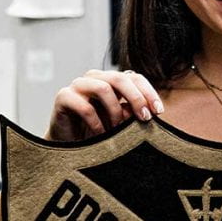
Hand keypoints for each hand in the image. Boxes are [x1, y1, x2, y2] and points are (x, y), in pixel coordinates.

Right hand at [47, 69, 163, 140]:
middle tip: (144, 118)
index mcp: (110, 81)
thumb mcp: (118, 121)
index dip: (148, 92)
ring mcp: (77, 86)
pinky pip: (84, 107)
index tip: (158, 111)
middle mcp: (94, 78)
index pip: (134, 77)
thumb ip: (131, 112)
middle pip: (119, 78)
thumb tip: (147, 112)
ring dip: (115, 111)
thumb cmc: (95, 131)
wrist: (68, 143)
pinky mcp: (63, 97)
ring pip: (103, 88)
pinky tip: (101, 135)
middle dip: (136, 98)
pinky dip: (97, 123)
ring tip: (118, 129)